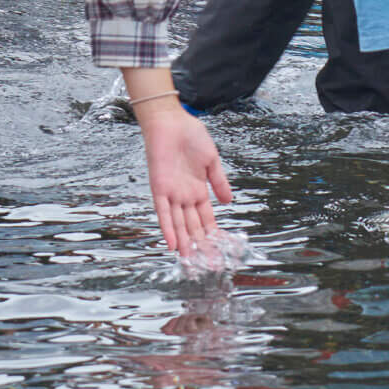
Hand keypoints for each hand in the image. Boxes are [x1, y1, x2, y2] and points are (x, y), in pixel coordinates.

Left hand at [138, 105, 232, 253]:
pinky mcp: (159, 188)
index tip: (221, 252)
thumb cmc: (191, 136)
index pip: (207, 219)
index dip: (213, 236)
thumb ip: (219, 182)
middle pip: (193, 227)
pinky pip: (162, 212)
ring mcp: (172, 194)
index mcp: (199, 190)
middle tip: (209, 266)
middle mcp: (185, 196)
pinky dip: (167, 228)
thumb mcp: (211, 161)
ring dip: (184, 242)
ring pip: (178, 224)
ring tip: (190, 261)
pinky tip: (172, 243)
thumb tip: (229, 202)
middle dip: (201, 246)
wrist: (171, 122)